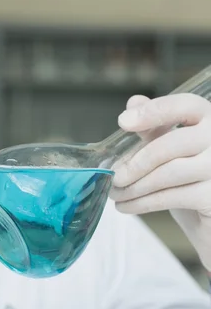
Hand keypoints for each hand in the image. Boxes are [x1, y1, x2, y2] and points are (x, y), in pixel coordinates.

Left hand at [109, 92, 210, 270]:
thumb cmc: (193, 178)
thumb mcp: (175, 148)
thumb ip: (157, 125)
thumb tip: (134, 103)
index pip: (185, 105)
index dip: (153, 112)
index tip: (123, 122)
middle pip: (170, 144)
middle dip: (135, 162)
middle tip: (113, 175)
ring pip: (168, 173)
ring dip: (135, 186)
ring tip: (115, 193)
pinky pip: (172, 197)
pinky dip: (143, 203)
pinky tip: (127, 206)